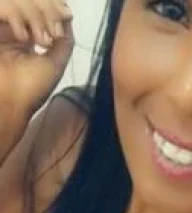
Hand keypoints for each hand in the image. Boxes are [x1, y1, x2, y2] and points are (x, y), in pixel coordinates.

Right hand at [0, 0, 73, 161]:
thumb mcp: (55, 64)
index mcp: (28, 35)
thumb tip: (67, 17)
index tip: (65, 14)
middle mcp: (13, 26)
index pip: (40, 6)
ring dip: (34, 15)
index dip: (53, 6)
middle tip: (52, 32)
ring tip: (39, 40)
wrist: (9, 104)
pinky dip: (16, 16)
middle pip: (31, 1)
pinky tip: (23, 37)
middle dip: (46, 10)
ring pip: (17, 0)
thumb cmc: (31, 89)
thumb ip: (64, 41)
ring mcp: (3, 26)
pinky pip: (4, 6)